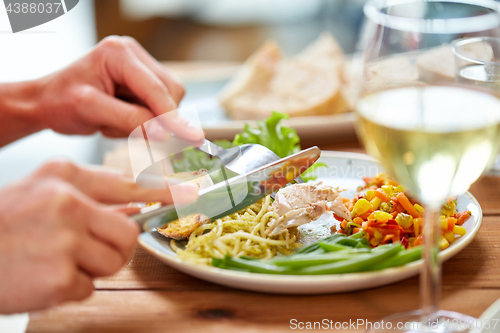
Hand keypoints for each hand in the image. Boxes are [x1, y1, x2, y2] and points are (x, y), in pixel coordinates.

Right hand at [0, 160, 197, 313]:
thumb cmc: (3, 223)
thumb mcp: (44, 192)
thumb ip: (93, 196)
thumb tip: (137, 205)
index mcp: (66, 177)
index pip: (130, 184)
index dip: (166, 192)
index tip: (192, 194)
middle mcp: (68, 203)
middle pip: (128, 234)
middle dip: (113, 247)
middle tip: (81, 249)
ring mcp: (64, 240)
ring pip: (114, 261)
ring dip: (91, 268)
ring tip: (56, 260)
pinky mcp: (58, 277)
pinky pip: (88, 287)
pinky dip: (69, 288)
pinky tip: (42, 276)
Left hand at [35, 36, 203, 143]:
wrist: (47, 103)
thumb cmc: (59, 102)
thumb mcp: (90, 111)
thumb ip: (130, 120)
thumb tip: (164, 132)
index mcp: (119, 53)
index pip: (157, 88)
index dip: (172, 115)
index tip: (190, 136)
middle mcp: (133, 56)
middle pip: (171, 92)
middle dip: (156, 118)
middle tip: (124, 131)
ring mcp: (139, 69)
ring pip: (168, 101)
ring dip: (147, 121)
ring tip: (114, 122)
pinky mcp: (141, 84)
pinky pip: (158, 108)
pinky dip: (143, 121)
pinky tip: (119, 119)